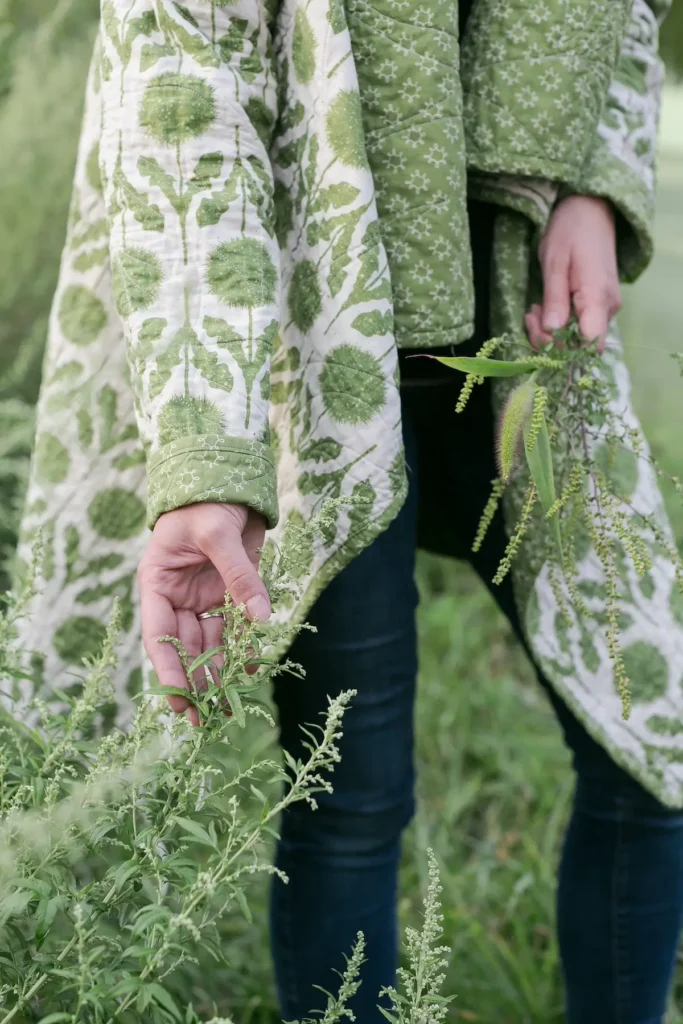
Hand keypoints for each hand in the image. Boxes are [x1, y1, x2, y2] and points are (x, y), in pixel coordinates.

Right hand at [138, 503, 269, 725]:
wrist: (230, 478)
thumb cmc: (208, 501)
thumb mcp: (218, 533)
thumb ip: (239, 576)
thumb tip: (259, 619)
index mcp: (158, 584)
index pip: (159, 636)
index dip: (169, 671)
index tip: (179, 701)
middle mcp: (178, 597)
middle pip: (185, 648)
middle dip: (195, 682)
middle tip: (206, 719)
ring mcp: (204, 597)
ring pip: (210, 644)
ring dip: (219, 672)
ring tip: (229, 705)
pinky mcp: (230, 593)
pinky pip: (235, 628)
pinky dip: (243, 648)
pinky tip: (252, 670)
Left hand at [525, 195, 620, 353]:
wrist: (591, 210)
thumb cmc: (571, 230)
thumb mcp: (555, 262)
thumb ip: (555, 298)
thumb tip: (552, 331)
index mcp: (598, 297)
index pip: (588, 343)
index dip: (562, 348)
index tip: (540, 329)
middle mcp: (606, 309)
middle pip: (580, 346)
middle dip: (550, 340)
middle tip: (531, 315)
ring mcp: (604, 309)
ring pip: (577, 339)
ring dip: (550, 332)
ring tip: (534, 309)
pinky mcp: (598, 307)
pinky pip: (579, 327)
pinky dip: (558, 324)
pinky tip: (544, 308)